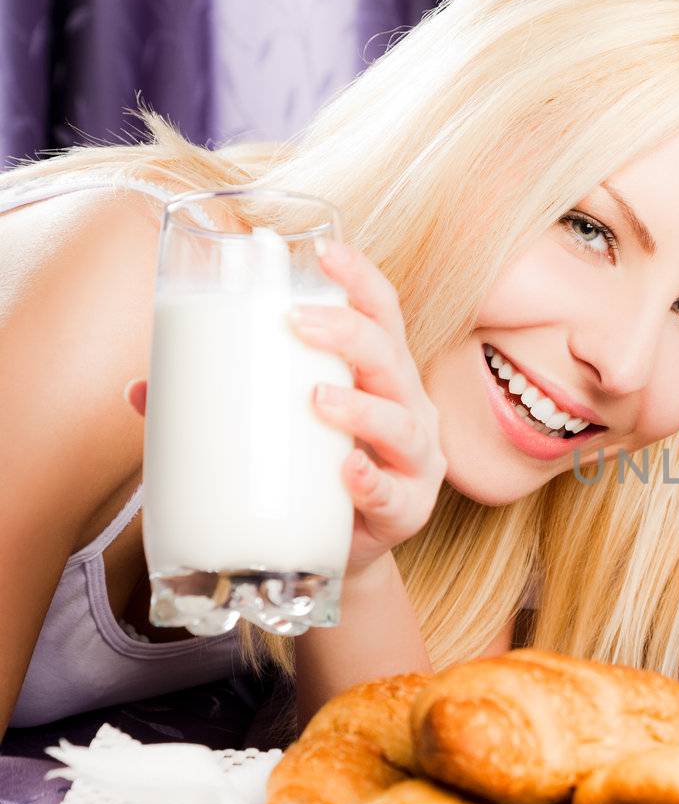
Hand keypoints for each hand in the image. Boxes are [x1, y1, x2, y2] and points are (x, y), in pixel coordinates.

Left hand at [125, 242, 445, 579]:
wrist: (332, 552)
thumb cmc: (308, 472)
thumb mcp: (273, 427)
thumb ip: (217, 404)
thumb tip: (140, 389)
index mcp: (379, 374)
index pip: (381, 313)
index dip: (360, 278)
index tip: (324, 251)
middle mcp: (407, 407)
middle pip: (391, 356)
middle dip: (349, 333)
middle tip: (298, 321)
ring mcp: (414, 459)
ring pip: (402, 422)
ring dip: (363, 408)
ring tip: (317, 398)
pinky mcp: (407, 510)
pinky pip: (395, 494)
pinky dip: (372, 482)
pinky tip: (347, 472)